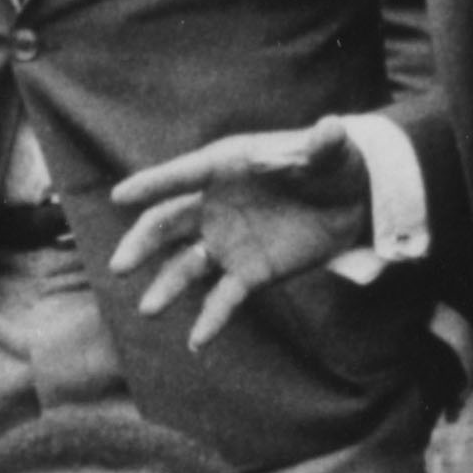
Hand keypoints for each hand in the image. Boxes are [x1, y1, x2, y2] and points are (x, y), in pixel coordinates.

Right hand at [105, 122, 373, 348]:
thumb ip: (325, 145)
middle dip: (142, 245)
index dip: (152, 184)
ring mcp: (226, 242)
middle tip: (120, 266)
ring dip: (165, 287)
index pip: (182, 175)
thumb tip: (330, 130)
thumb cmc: (331, 164)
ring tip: (149, 309)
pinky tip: (198, 343)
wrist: (351, 201)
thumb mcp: (331, 151)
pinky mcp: (247, 274)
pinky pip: (223, 298)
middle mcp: (213, 206)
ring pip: (185, 266)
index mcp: (224, 167)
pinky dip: (210, 319)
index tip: (120, 196)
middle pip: (167, 225)